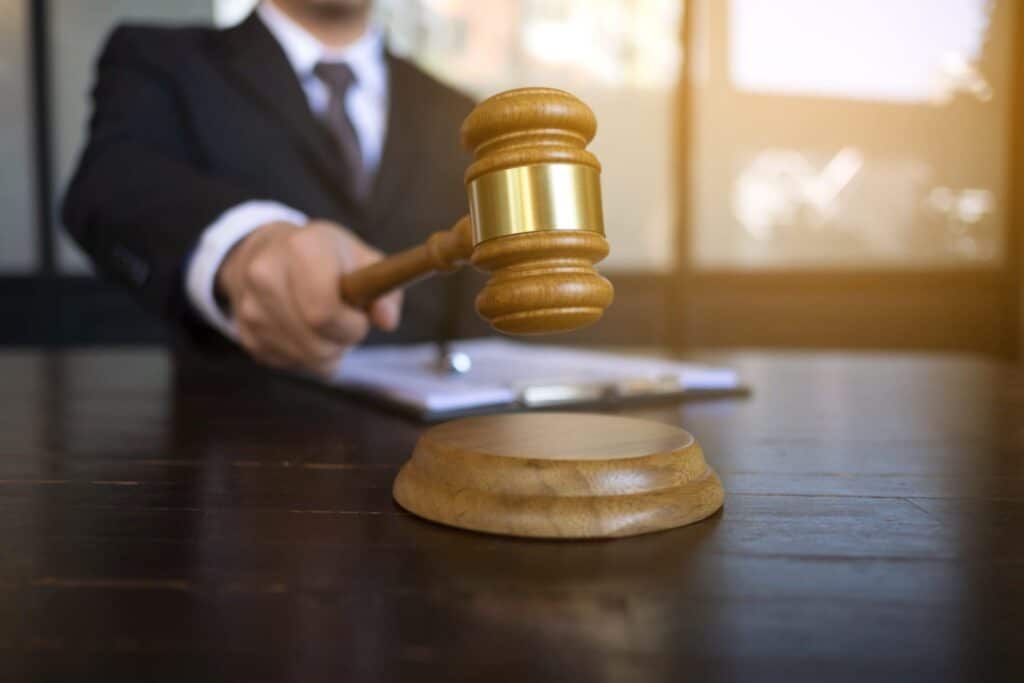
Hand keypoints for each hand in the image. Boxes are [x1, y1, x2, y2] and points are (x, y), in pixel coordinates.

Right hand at [216, 219, 401, 373]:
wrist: (266, 251)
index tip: (359, 316)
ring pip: (304, 359)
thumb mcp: (363, 258)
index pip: (324, 312)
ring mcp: (249, 306)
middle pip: (316, 343)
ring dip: (327, 352)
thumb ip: (385, 288)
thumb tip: (387, 320)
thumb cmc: (326, 256)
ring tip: (327, 325)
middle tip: (347, 324)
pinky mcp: (245, 333)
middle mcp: (266, 275)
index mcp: (302, 248)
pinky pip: (288, 363)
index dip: (351, 325)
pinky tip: (306, 331)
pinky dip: (305, 355)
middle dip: (342, 342)